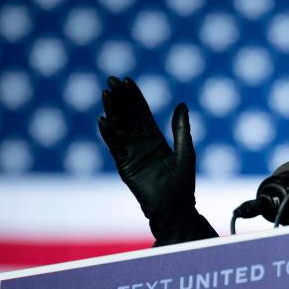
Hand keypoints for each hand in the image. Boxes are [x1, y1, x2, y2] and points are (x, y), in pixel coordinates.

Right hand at [98, 76, 215, 243]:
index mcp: (155, 139)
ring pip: (119, 128)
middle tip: (111, 80)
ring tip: (106, 94)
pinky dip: (109, 134)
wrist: (175, 207)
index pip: (142, 113)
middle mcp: (141, 143)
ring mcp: (131, 153)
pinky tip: (103, 120)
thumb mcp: (184, 152)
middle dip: (121, 99)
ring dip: (112, 111)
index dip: (135, 97)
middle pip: (128, 116)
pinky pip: (115, 147)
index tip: (127, 80)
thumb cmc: (183, 183)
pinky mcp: (124, 165)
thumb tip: (181, 104)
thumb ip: (180, 129)